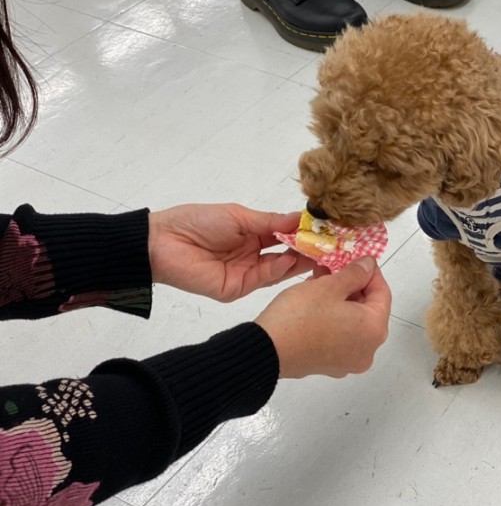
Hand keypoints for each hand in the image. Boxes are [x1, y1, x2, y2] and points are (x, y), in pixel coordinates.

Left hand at [148, 204, 316, 301]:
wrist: (163, 243)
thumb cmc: (199, 222)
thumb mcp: (239, 216)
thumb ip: (271, 221)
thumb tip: (301, 218)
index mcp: (253, 235)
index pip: (285, 235)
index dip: (304, 232)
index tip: (326, 229)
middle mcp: (253, 256)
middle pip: (287, 254)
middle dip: (308, 249)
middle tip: (331, 245)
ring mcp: (247, 274)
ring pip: (280, 269)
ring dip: (299, 260)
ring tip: (319, 251)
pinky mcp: (237, 289)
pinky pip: (263, 279)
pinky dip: (279, 270)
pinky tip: (292, 259)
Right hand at [255, 256, 391, 378]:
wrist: (266, 351)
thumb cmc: (301, 316)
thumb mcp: (329, 286)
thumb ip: (355, 273)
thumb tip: (369, 265)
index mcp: (374, 330)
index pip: (383, 293)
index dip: (370, 272)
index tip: (357, 259)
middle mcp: (368, 351)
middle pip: (368, 310)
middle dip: (352, 286)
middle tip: (334, 268)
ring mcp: (349, 362)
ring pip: (352, 323)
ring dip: (341, 301)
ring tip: (321, 282)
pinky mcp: (330, 366)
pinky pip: (339, 337)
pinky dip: (333, 319)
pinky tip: (315, 304)